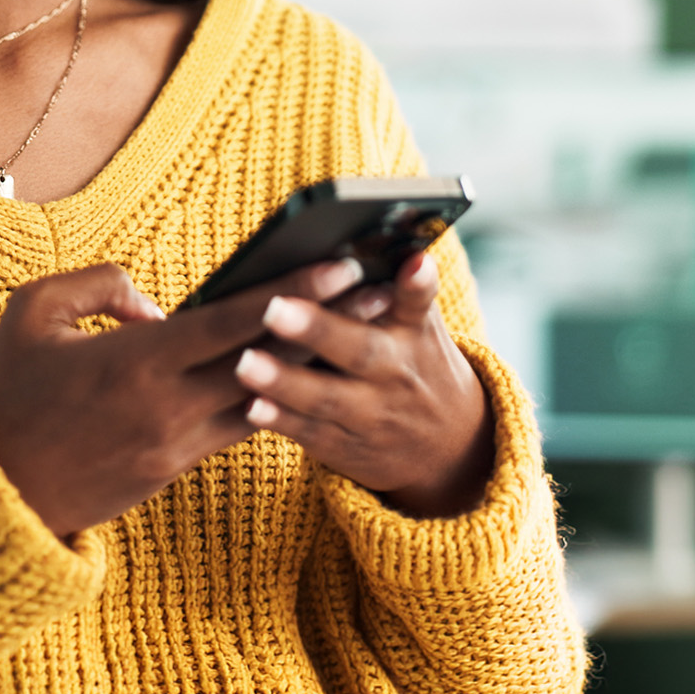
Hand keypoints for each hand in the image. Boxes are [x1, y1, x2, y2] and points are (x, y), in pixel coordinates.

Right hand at [0, 256, 366, 537]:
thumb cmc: (6, 395)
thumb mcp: (31, 314)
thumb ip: (96, 285)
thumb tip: (153, 301)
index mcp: (137, 363)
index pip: (233, 323)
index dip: (292, 294)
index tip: (342, 268)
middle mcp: (169, 407)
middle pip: (270, 360)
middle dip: (330, 325)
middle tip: (386, 294)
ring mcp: (176, 445)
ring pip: (264, 399)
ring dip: (316, 364)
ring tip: (363, 332)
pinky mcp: (174, 469)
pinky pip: (235, 427)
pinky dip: (273, 398)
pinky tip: (306, 376)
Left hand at [233, 250, 494, 517]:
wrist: (449, 446)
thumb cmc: (417, 361)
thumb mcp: (421, 325)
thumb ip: (399, 290)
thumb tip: (369, 246)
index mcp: (415, 332)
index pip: (419, 302)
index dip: (417, 282)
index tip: (414, 260)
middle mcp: (396, 374)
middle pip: (360, 350)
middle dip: (318, 330)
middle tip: (274, 308)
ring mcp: (372, 416)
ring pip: (327, 398)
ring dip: (285, 382)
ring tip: (245, 363)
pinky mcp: (347, 447)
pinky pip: (312, 434)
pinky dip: (282, 421)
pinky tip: (251, 407)